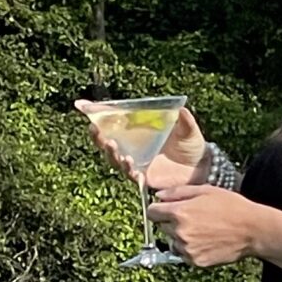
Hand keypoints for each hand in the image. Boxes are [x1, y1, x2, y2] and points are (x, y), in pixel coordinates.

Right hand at [76, 100, 207, 196]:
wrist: (201, 167)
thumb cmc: (190, 144)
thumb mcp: (188, 129)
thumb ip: (184, 119)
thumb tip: (182, 109)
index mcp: (137, 130)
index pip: (113, 120)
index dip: (95, 113)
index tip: (80, 104)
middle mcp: (132, 146)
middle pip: (107, 141)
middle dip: (98, 136)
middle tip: (94, 129)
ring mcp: (137, 162)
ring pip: (116, 159)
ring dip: (111, 153)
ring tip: (113, 145)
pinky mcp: (144, 177)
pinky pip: (132, 175)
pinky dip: (129, 169)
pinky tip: (129, 164)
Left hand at [148, 182, 262, 267]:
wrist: (253, 230)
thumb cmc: (232, 207)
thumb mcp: (205, 190)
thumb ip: (177, 192)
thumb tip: (158, 196)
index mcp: (179, 212)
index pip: (152, 212)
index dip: (159, 209)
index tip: (166, 210)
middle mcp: (180, 232)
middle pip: (161, 227)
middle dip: (171, 222)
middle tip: (193, 218)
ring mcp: (187, 249)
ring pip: (173, 242)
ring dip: (181, 237)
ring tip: (203, 231)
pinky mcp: (195, 261)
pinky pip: (184, 254)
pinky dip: (191, 249)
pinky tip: (207, 241)